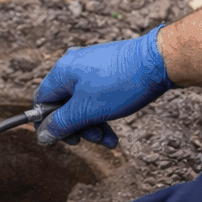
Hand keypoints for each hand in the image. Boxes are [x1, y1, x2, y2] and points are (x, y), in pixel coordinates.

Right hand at [34, 26, 170, 146]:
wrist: (159, 62)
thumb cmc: (121, 84)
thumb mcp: (87, 110)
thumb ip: (61, 124)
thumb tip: (42, 135)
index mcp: (62, 72)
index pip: (42, 101)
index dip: (48, 123)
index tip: (62, 139)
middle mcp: (73, 66)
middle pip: (63, 104)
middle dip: (77, 127)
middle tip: (93, 139)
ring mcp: (91, 67)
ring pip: (82, 103)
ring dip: (92, 125)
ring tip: (109, 140)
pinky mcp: (108, 70)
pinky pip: (97, 96)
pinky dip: (102, 114)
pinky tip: (114, 132)